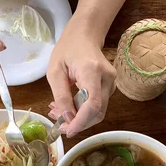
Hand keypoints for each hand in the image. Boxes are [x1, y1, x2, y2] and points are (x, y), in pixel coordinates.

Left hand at [46, 18, 116, 136]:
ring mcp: (111, 83)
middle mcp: (106, 78)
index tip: (68, 130)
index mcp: (91, 70)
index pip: (92, 104)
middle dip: (78, 123)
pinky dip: (83, 112)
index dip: (81, 121)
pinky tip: (68, 107)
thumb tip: (67, 118)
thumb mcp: (55, 71)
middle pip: (97, 112)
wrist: (85, 34)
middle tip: (59, 125)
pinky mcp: (110, 88)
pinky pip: (98, 106)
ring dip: (79, 119)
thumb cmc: (68, 49)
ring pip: (98, 112)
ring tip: (59, 114)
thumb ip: (61, 95)